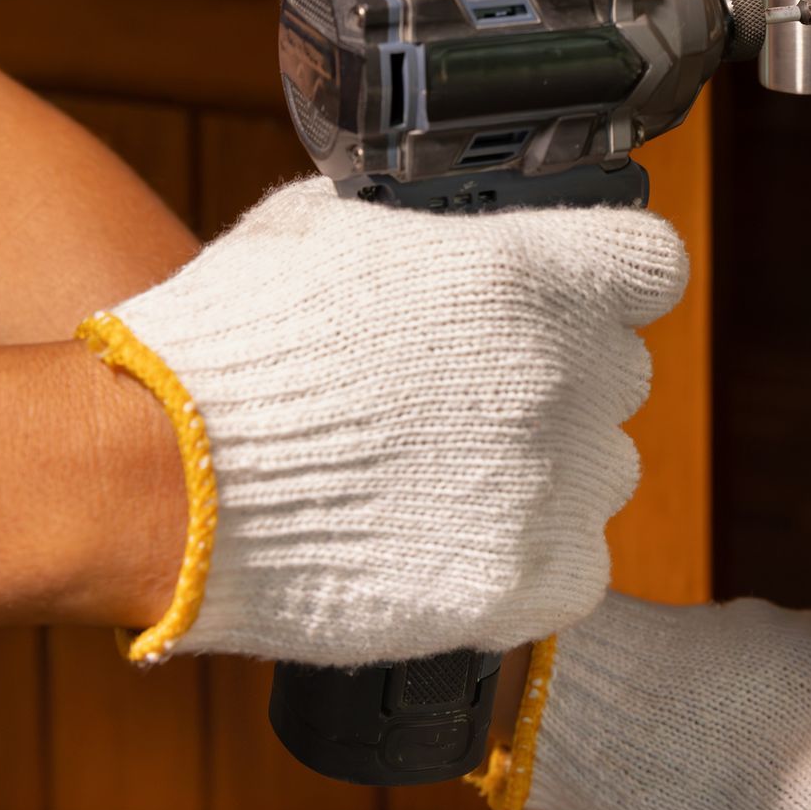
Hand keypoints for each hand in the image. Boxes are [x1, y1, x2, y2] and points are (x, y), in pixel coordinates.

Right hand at [87, 176, 684, 664]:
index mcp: (528, 274)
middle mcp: (562, 374)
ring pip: (606, 472)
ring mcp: (550, 484)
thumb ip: (422, 229)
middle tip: (470, 400)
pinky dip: (533, 561)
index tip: (585, 298)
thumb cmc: (228, 342)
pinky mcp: (521, 582)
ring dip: (550, 471)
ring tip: (447, 478)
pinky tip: (460, 544)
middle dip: (560, 380)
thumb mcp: (324, 228)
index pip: (652, 266)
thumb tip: (447, 232)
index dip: (613, 282)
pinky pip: (580, 568)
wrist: (158, 478)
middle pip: (620, 374)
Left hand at [485, 596, 810, 809]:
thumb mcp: (792, 796)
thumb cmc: (667, 735)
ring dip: (805, 777)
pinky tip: (739, 805)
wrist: (536, 700)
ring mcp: (737, 663)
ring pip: (803, 728)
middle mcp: (795, 645)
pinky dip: (754, 772)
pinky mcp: (688, 687)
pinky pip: (749, 734)